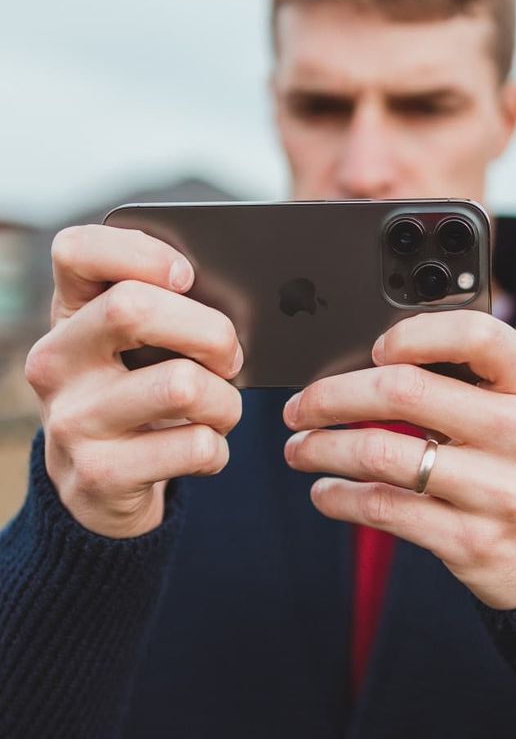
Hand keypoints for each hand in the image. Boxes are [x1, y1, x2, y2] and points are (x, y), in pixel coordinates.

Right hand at [24, 225, 242, 537]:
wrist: (101, 487)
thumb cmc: (135, 394)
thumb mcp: (132, 346)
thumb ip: (165, 309)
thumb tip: (236, 297)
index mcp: (67, 314)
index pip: (77, 251)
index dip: (141, 252)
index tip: (187, 276)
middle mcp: (55, 362)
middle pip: (135, 309)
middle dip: (211, 331)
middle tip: (231, 356)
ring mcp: (72, 421)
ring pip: (181, 385)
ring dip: (225, 401)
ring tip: (220, 410)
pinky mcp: (100, 475)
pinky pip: (194, 445)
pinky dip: (218, 448)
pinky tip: (202, 449)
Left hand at [283, 311, 515, 609]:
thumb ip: (474, 377)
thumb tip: (375, 357)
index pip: (476, 336)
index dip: (413, 334)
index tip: (371, 349)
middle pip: (404, 391)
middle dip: (332, 396)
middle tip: (301, 406)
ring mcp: (499, 492)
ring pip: (380, 453)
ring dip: (321, 448)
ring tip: (299, 449)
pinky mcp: (470, 542)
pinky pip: (382, 508)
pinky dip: (338, 497)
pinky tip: (325, 491)